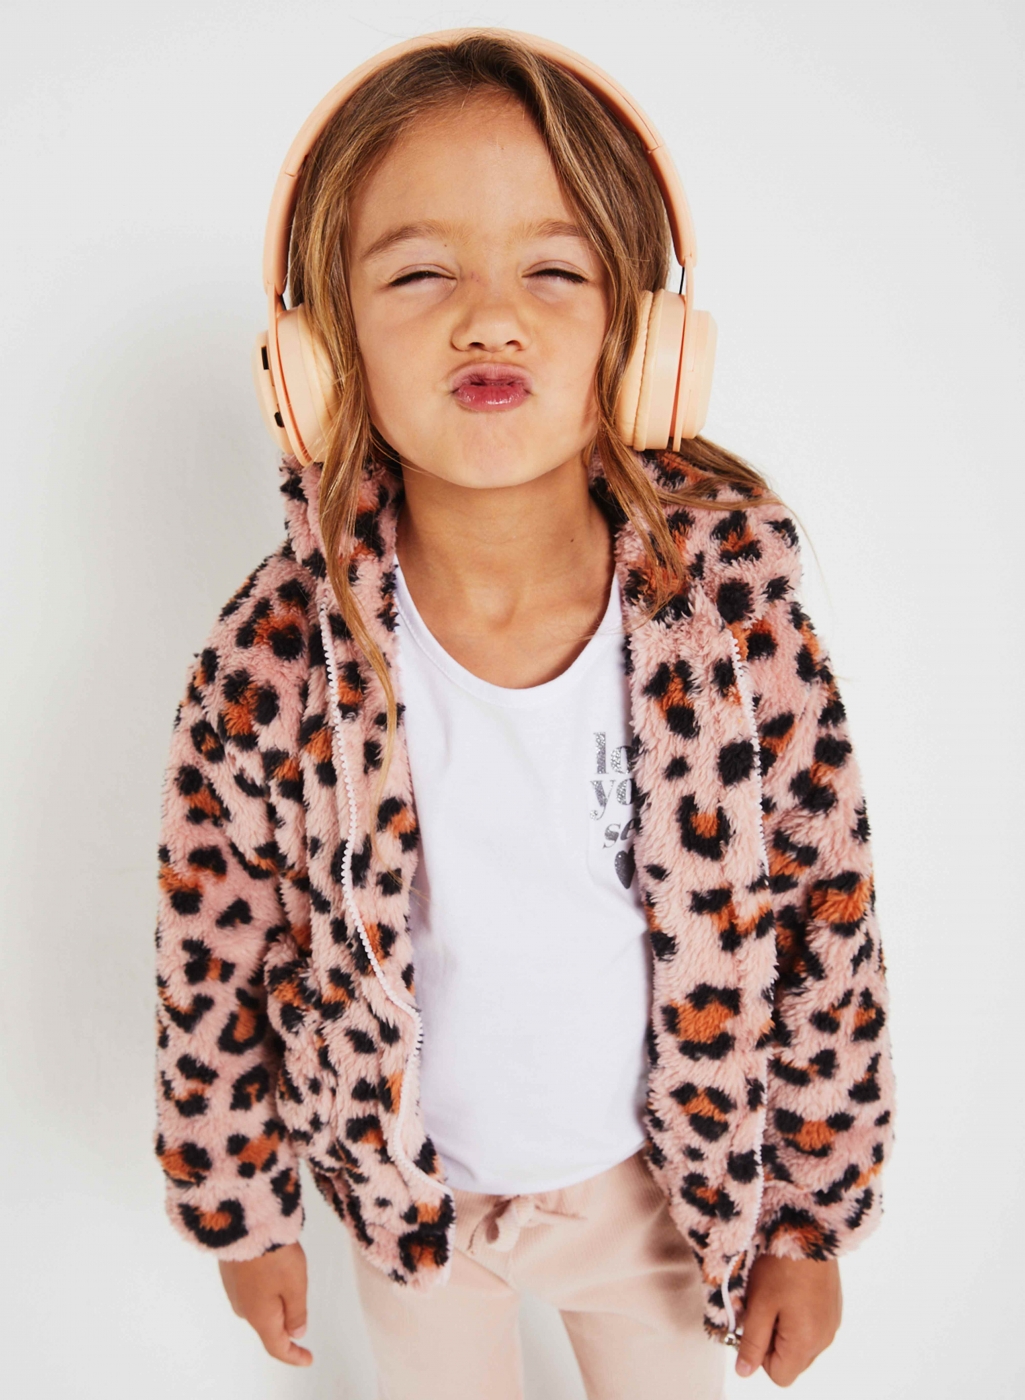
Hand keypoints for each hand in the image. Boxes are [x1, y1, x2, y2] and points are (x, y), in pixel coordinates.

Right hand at [219, 1242, 311, 1365]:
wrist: (244, 1224)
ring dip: (277, 1303)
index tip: (308, 1358)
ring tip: (291, 1280)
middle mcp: (243, 1308)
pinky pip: (252, 1291)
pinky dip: (267, 1289)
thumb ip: (297, 1313)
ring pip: (260, 1307)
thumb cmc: (273, 1257)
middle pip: (269, 1326)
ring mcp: (234, 1290)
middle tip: (303, 1312)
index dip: (294, 1356)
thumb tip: (295, 1333)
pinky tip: (274, 1271)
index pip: (277, 1347)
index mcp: (260, 1317)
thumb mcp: (295, 1286)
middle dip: (286, 1324)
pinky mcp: (230, 1273)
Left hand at [735, 1255, 841, 1385]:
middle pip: (791, 1361)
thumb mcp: (759, 1304)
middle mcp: (824, 1339)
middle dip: (772, 1341)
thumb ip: (752, 1342)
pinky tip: (790, 1288)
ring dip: (784, 1327)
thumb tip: (745, 1371)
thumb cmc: (781, 1264)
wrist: (808, 1228)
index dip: (759, 1355)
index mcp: (806, 1343)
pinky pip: (812, 1326)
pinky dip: (798, 1315)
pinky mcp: (833, 1307)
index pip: (779, 1375)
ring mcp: (832, 1323)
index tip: (753, 1324)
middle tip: (762, 1307)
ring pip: (800, 1343)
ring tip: (776, 1294)